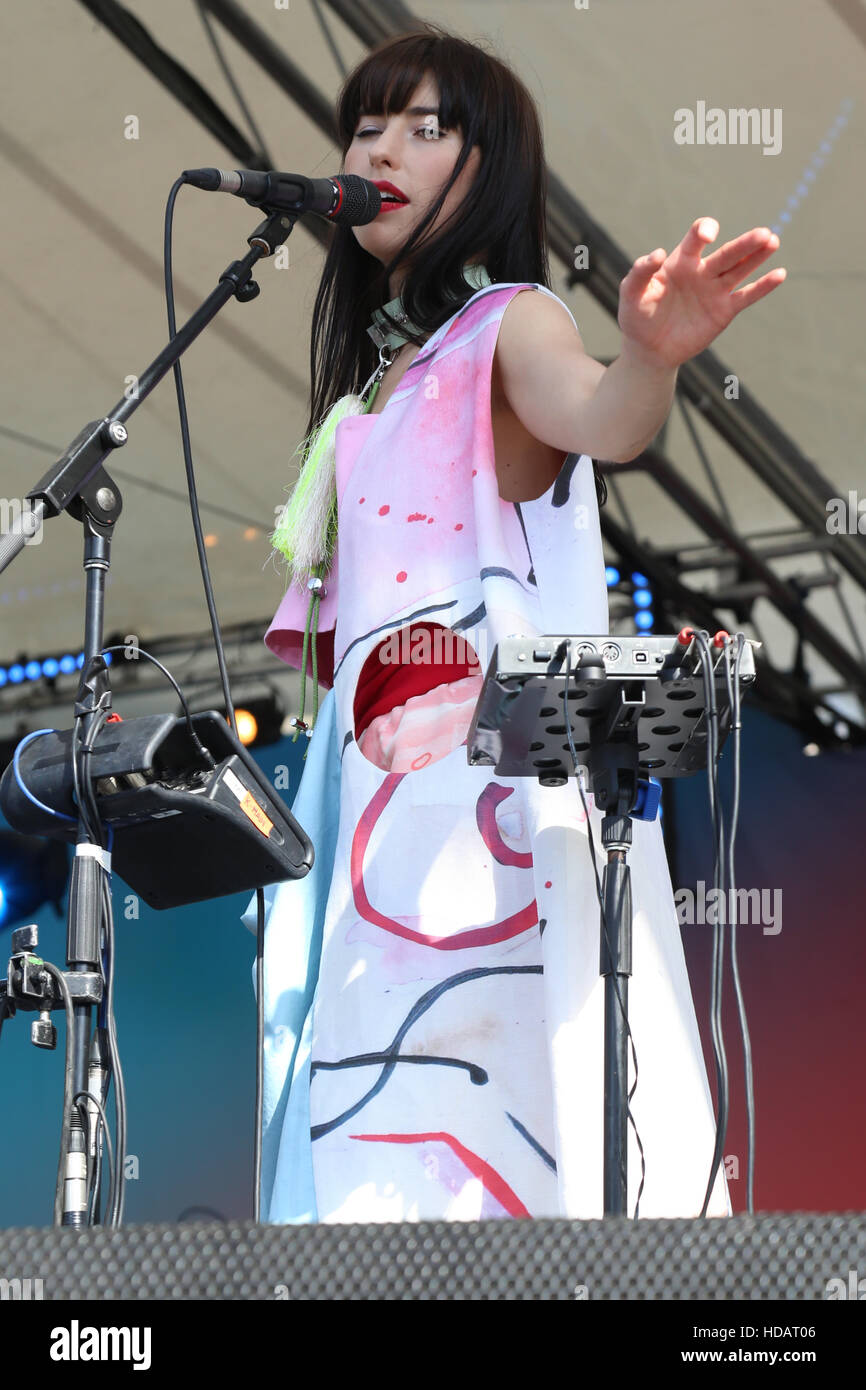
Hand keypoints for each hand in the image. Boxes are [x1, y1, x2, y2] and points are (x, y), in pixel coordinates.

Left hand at [617, 218, 786, 369]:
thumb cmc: (637, 317)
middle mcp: (702, 271)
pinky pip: (746, 296)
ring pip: (741, 269)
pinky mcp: (724, 311)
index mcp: (680, 261)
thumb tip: (657, 253)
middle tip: (764, 233)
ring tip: (773, 240)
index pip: (696, 239)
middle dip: (745, 243)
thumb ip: (640, 272)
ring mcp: (715, 290)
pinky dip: (763, 286)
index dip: (703, 232)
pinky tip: (780, 274)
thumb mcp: (631, 294)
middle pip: (727, 253)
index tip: (707, 235)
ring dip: (757, 256)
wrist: (649, 349)